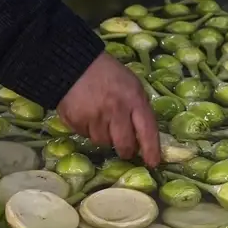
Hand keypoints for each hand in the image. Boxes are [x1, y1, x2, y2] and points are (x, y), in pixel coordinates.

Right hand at [58, 53, 161, 167]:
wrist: (74, 64)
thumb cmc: (108, 74)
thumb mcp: (132, 85)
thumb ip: (138, 108)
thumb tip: (143, 136)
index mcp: (134, 99)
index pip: (147, 130)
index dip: (151, 150)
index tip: (153, 163)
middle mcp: (116, 110)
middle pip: (125, 144)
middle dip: (126, 150)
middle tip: (125, 149)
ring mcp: (95, 117)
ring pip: (104, 142)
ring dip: (104, 136)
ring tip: (101, 119)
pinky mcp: (76, 121)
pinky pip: (86, 136)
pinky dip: (87, 130)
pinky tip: (87, 115)